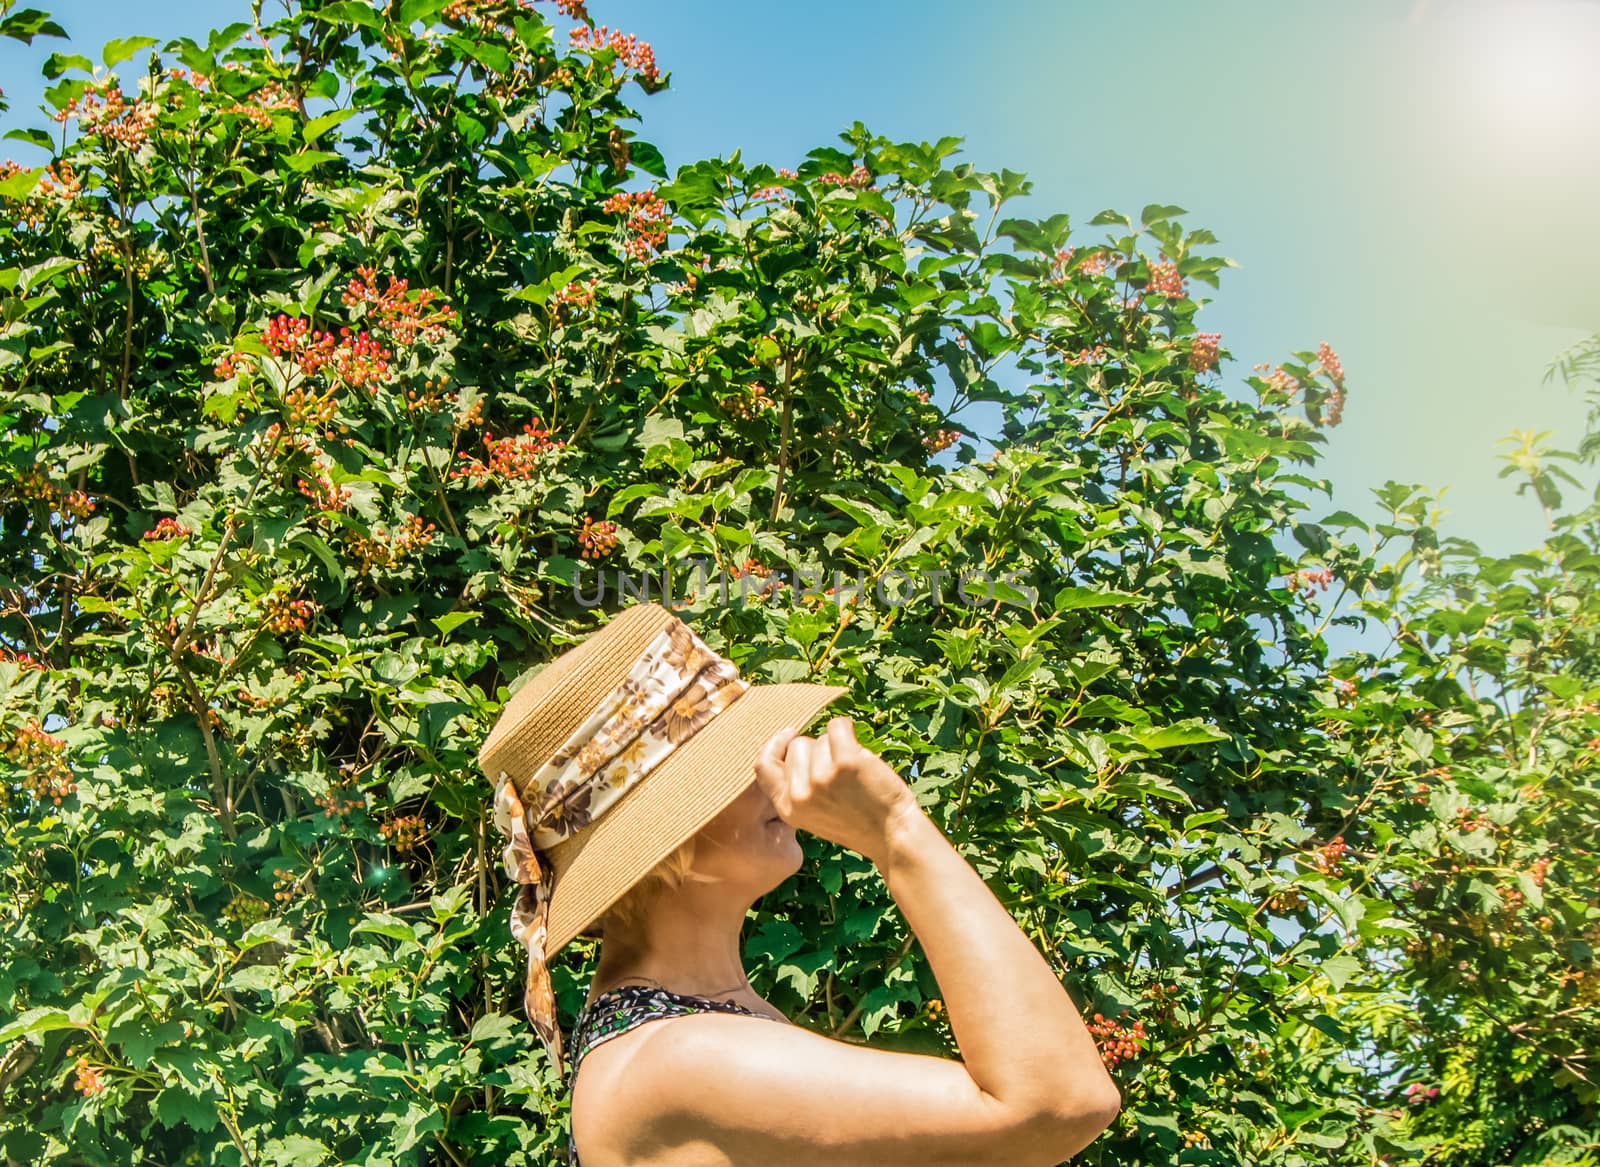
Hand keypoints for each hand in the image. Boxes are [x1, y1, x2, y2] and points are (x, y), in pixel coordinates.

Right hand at [753, 716, 919, 863]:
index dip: (776, 745)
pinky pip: (837, 726)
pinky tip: (862, 756)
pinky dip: (849, 731)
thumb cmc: (857, 819)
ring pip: (820, 738)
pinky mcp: (845, 762)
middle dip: (817, 751)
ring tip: (854, 775)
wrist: (893, 834)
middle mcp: (800, 794)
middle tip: (840, 777)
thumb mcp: (813, 813)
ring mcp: (821, 778)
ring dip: (837, 748)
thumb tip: (789, 743)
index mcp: (788, 808)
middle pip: (797, 746)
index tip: (790, 734)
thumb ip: (795, 786)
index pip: (763, 765)